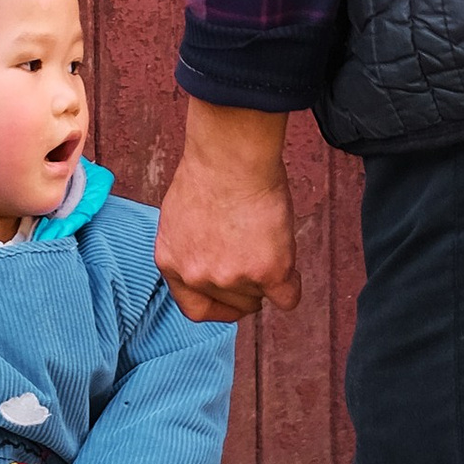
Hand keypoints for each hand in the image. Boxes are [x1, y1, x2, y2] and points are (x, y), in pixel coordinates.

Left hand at [157, 100, 300, 323]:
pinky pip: (288, 298)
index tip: (233, 301)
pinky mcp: (266, 271)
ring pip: (260, 298)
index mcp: (171, 262)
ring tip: (268, 240)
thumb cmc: (209, 170)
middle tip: (257, 256)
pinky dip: (292, 285)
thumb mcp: (180, 217)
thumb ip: (192, 246)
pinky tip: (290, 265)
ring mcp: (232, 276)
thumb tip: (210, 257)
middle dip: (247, 286)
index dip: (218, 306)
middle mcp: (198, 275)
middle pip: (233, 304)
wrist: (231, 155)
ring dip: (268, 278)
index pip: (194, 308)